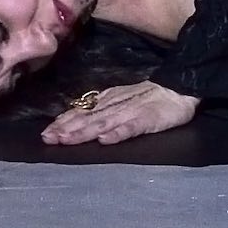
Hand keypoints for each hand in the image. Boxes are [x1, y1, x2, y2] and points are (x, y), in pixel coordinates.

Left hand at [42, 80, 197, 146]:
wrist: (182, 86)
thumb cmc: (152, 95)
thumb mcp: (123, 98)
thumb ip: (104, 107)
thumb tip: (78, 118)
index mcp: (110, 100)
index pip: (83, 110)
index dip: (64, 121)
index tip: (45, 133)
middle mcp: (117, 105)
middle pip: (88, 117)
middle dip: (66, 128)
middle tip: (47, 139)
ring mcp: (132, 111)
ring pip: (104, 122)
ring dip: (84, 132)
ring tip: (67, 140)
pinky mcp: (149, 119)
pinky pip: (132, 127)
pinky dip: (118, 133)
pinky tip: (106, 140)